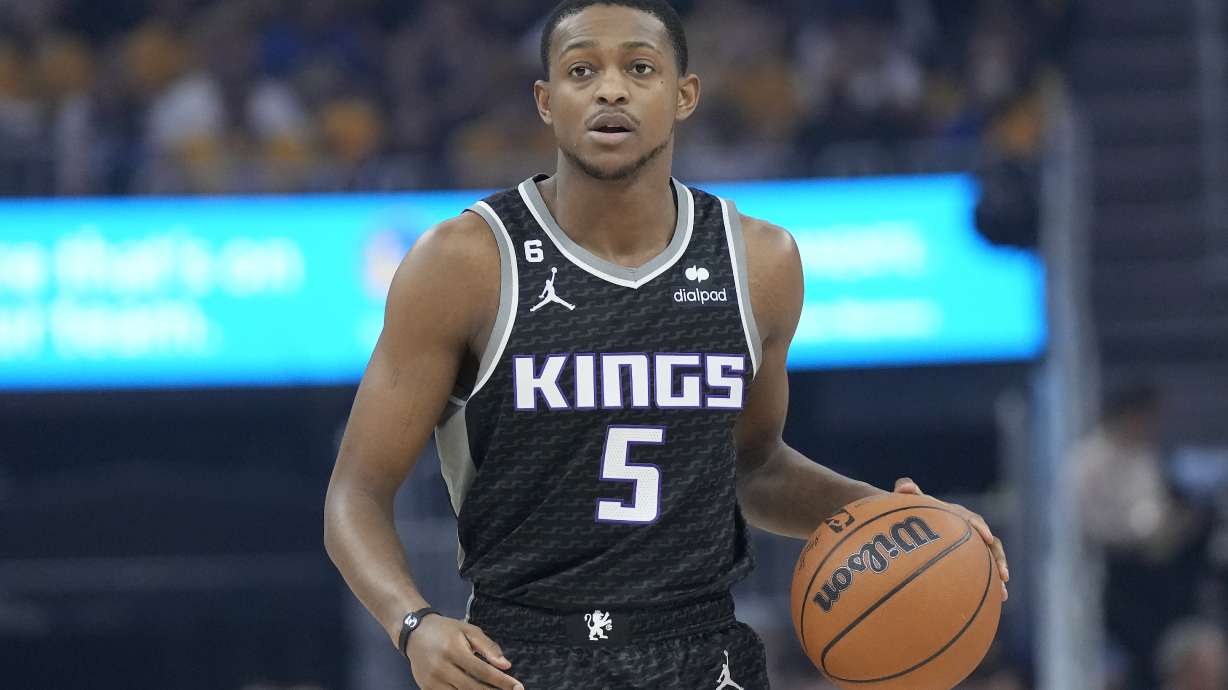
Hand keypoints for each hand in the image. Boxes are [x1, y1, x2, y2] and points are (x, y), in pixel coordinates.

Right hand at [404, 614, 523, 689]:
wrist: (414, 633)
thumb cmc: (446, 630)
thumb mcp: (469, 631)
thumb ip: (488, 647)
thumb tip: (506, 665)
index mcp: (454, 650)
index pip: (482, 670)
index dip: (502, 681)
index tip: (518, 687)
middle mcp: (442, 667)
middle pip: (472, 687)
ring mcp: (432, 681)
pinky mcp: (426, 688)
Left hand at [894, 477, 1009, 601]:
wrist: (913, 526)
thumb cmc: (911, 514)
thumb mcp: (909, 503)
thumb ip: (905, 491)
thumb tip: (903, 486)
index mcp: (959, 516)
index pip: (974, 521)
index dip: (980, 528)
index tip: (986, 537)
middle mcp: (970, 532)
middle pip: (991, 544)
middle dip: (999, 558)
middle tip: (1003, 575)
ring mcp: (972, 548)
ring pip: (991, 561)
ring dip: (999, 576)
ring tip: (1004, 594)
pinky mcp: (970, 562)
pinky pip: (984, 573)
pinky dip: (991, 586)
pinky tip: (996, 603)